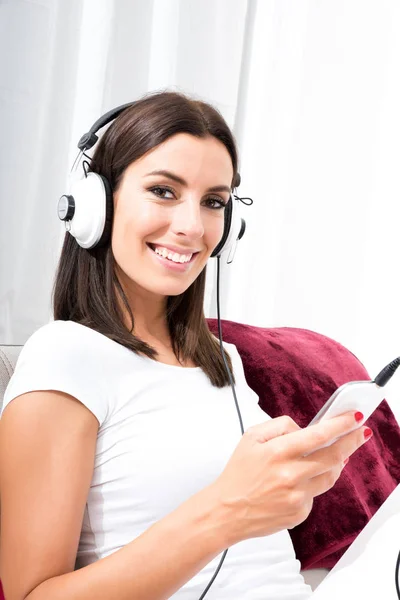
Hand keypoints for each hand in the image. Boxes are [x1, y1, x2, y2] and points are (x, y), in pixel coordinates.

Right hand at [211, 411, 371, 544]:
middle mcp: (290, 474)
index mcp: (278, 452)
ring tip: (335, 453)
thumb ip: (280, 426)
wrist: (227, 511)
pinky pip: (315, 493)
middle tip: (362, 433)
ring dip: (337, 462)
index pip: (318, 435)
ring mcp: (297, 496)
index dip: (341, 425)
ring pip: (330, 476)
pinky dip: (313, 483)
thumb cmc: (238, 473)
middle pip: (334, 456)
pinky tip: (299, 481)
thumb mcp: (251, 437)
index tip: (356, 417)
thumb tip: (304, 428)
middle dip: (352, 442)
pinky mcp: (300, 512)